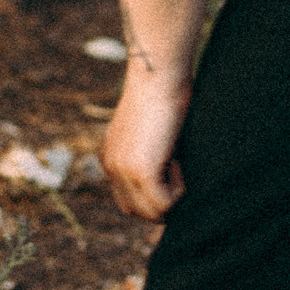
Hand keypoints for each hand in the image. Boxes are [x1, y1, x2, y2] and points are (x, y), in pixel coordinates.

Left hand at [103, 68, 189, 219]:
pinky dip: (179, 190)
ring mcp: (122, 171)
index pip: (127, 200)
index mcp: (110, 158)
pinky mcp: (140, 171)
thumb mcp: (149, 131)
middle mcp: (111, 167)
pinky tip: (178, 160)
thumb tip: (170, 174)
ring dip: (171, 197)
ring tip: (177, 162)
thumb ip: (150, 155)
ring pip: (150, 212)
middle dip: (161, 203)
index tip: (172, 172)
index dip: (153, 196)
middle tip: (177, 171)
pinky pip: (164, 204)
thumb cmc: (163, 94)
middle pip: (135, 211)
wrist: (157, 76)